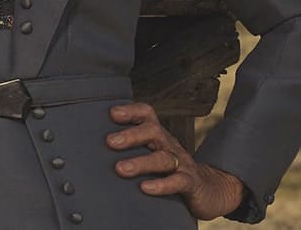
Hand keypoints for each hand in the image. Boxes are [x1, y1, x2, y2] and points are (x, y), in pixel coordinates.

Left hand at [106, 102, 244, 218]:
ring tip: (120, 169)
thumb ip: (128, 147)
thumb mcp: (151, 152)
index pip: (147, 115)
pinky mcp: (190, 183)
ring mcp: (181, 164)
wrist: (208, 189)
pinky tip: (145, 188)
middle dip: (131, 135)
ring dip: (140, 163)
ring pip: (163, 158)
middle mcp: (169, 145)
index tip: (112, 113)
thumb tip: (91, 145)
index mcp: (158, 136)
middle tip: (110, 142)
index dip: (131, 111)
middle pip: (154, 132)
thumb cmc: (168, 169)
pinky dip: (162, 184)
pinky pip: (178, 182)